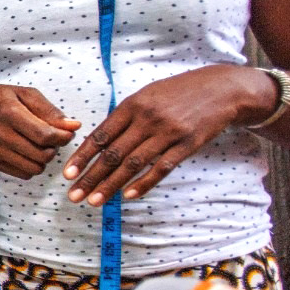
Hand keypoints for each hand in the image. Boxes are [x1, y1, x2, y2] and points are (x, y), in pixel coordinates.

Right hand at [0, 85, 81, 178]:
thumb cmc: (3, 100)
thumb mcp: (26, 95)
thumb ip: (51, 111)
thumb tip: (75, 126)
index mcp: (9, 112)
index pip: (44, 135)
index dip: (62, 137)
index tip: (67, 134)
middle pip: (42, 154)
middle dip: (54, 149)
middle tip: (52, 139)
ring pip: (35, 168)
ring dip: (44, 160)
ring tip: (40, 146)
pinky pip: (24, 174)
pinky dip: (32, 166)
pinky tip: (28, 153)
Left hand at [62, 65, 271, 204]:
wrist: (221, 89)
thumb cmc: (178, 92)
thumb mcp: (146, 95)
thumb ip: (124, 117)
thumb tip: (98, 139)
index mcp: (131, 105)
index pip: (100, 135)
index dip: (82, 156)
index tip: (68, 174)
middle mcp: (147, 119)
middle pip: (113, 154)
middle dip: (90, 177)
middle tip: (74, 195)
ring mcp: (167, 133)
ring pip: (133, 164)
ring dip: (111, 185)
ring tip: (95, 201)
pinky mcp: (187, 144)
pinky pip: (162, 168)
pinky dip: (144, 183)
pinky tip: (128, 195)